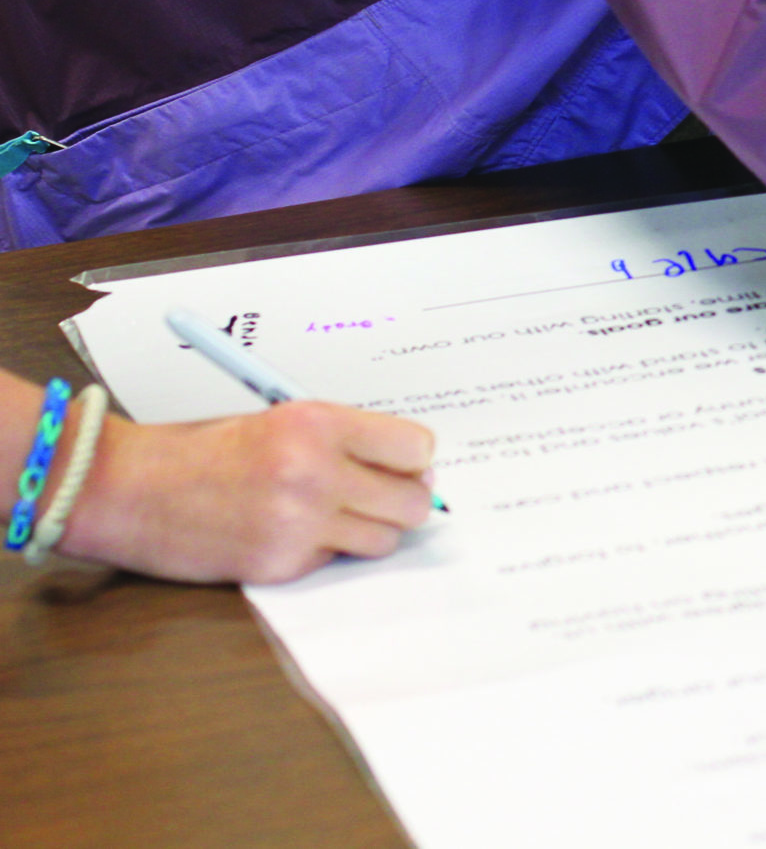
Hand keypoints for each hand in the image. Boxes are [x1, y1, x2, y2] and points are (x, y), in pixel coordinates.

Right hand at [61, 403, 438, 584]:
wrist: (129, 488)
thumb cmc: (202, 450)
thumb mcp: (281, 420)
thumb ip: (344, 438)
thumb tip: (410, 464)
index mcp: (319, 424)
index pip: (416, 448)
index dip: (412, 460)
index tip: (401, 464)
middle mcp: (315, 472)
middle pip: (413, 502)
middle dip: (402, 500)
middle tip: (377, 495)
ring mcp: (299, 524)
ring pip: (385, 539)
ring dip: (368, 531)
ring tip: (333, 514)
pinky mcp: (281, 565)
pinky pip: (336, 561)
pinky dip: (324, 551)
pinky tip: (290, 532)